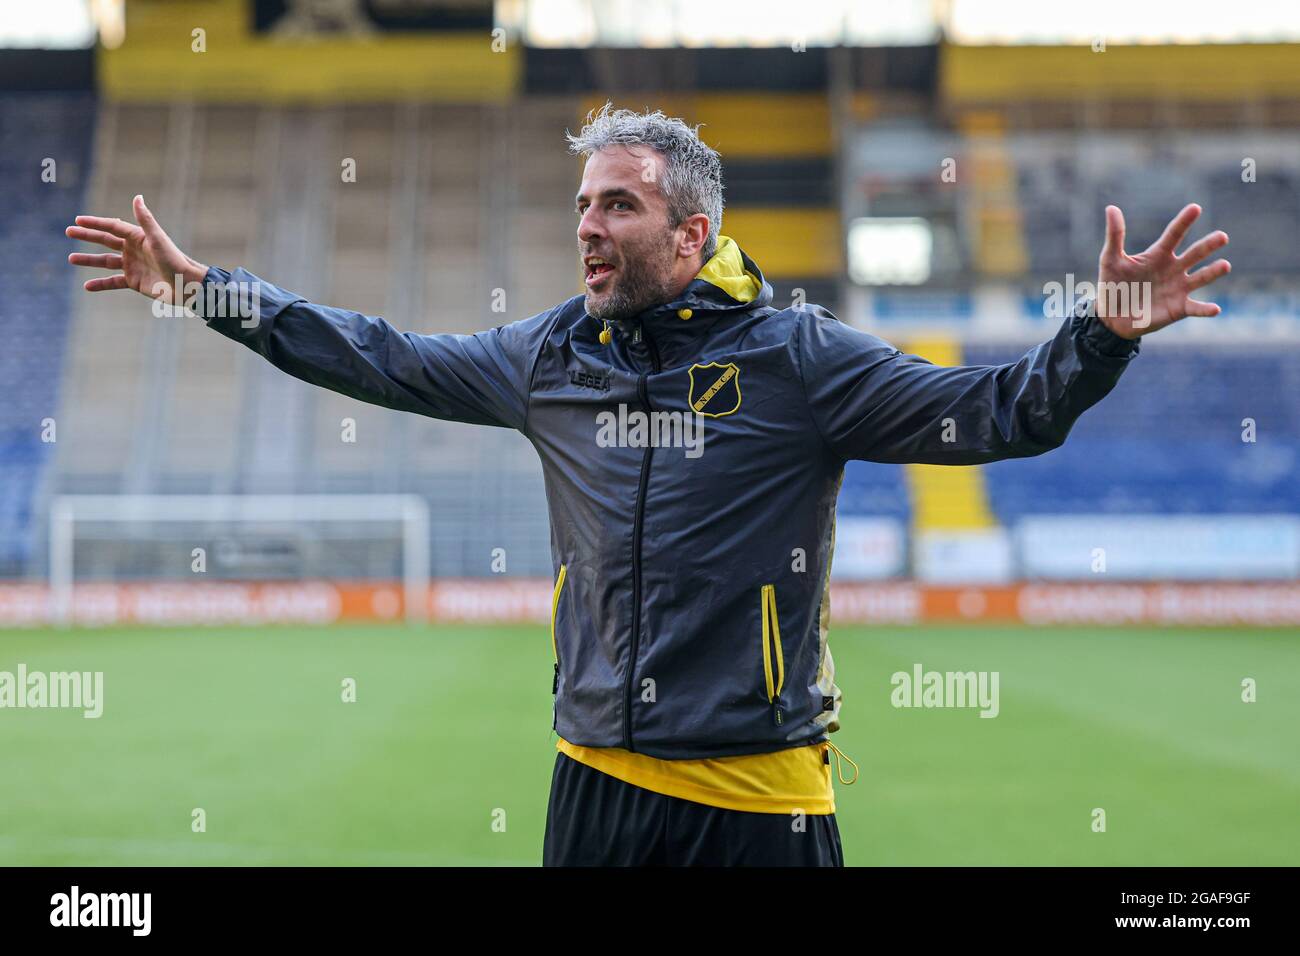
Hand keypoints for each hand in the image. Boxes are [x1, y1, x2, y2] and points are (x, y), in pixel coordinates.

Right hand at [66, 194, 207, 303]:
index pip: (112, 227)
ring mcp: (132, 266)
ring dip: (88, 260)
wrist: (185, 285)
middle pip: (105, 241)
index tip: (77, 220)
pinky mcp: (134, 282)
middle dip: (87, 236)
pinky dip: (100, 283)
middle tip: (68, 231)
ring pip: (105, 262)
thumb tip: (137, 196)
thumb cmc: (174, 260)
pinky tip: (87, 285)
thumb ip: (145, 219)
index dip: (95, 223)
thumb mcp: (157, 239)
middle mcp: (133, 250)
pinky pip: (113, 282)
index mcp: (138, 237)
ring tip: (71, 258)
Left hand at [1096, 203, 1230, 338]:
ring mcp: (1179, 288)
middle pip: (1195, 253)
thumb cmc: (1113, 284)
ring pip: (1202, 278)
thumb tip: (1111, 207)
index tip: (1195, 208)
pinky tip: (1215, 309)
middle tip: (1222, 236)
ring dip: (1213, 272)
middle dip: (1209, 245)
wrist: (1112, 315)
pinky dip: (1206, 309)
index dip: (1184, 221)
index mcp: (1159, 254)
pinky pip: (1196, 308)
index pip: (1174, 234)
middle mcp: (1174, 268)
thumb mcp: (1110, 259)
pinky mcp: (1179, 308)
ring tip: (1225, 265)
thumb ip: (1115, 235)